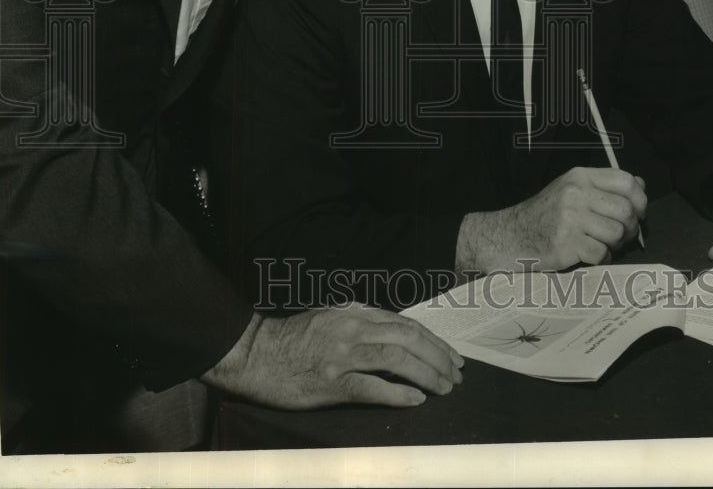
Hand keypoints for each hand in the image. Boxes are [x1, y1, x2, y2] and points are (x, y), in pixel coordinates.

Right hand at [201, 303, 463, 408]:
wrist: (256, 354)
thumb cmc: (293, 340)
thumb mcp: (331, 319)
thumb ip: (362, 323)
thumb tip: (398, 337)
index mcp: (355, 313)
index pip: (405, 324)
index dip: (433, 341)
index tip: (452, 357)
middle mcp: (352, 329)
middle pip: (407, 338)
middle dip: (438, 357)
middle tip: (456, 376)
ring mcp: (341, 355)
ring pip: (396, 358)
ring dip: (426, 373)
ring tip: (444, 388)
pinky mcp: (330, 382)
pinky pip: (370, 386)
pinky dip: (397, 392)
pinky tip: (415, 399)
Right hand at [457, 167, 646, 273]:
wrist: (510, 236)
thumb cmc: (544, 216)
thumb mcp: (571, 190)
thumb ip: (603, 187)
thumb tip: (639, 184)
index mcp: (579, 177)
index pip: (626, 181)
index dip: (639, 200)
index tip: (636, 213)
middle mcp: (575, 193)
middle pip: (626, 210)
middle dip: (630, 229)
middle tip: (620, 237)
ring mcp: (570, 217)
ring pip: (616, 233)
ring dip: (614, 246)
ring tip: (601, 246)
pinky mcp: (566, 242)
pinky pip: (601, 253)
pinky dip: (600, 260)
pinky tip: (589, 256)